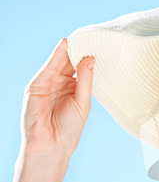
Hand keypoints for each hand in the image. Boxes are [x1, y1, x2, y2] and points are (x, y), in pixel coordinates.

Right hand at [20, 38, 94, 156]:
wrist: (51, 145)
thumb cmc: (69, 129)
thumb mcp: (83, 102)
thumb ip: (85, 80)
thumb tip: (90, 58)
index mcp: (74, 89)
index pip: (80, 69)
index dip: (88, 58)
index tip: (100, 45)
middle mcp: (61, 84)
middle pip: (69, 63)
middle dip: (78, 50)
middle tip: (90, 36)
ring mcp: (48, 84)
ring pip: (58, 63)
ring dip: (68, 50)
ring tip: (79, 38)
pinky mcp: (36, 86)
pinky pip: (47, 68)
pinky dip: (55, 57)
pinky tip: (64, 46)